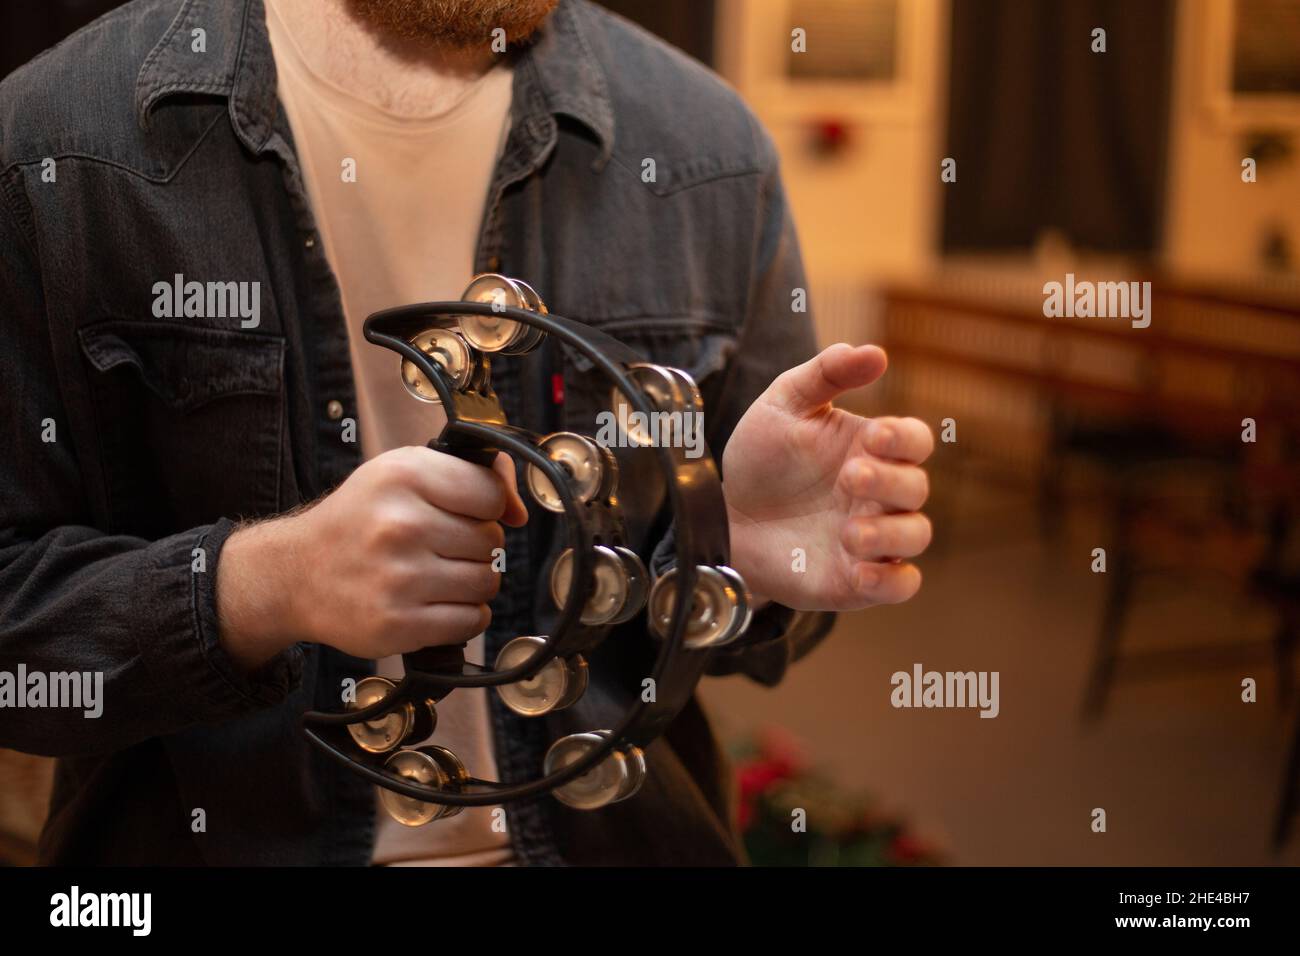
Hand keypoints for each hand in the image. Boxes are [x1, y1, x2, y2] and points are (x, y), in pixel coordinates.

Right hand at [217, 445, 527, 670]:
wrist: (295, 574)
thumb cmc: (360, 520)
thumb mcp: (404, 472)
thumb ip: (472, 475)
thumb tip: (519, 513)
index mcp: (403, 476)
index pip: (491, 493)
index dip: (486, 506)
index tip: (463, 513)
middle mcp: (400, 525)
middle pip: (491, 541)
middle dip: (474, 546)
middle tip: (437, 547)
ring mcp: (399, 578)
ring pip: (486, 583)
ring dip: (471, 583)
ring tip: (434, 575)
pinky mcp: (397, 624)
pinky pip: (471, 621)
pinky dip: (462, 616)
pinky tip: (434, 603)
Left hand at [721, 343, 931, 610]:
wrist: (723, 518)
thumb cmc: (761, 459)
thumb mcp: (783, 405)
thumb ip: (825, 374)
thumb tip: (874, 352)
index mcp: (872, 449)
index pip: (916, 440)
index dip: (906, 439)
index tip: (875, 436)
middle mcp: (881, 494)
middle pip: (917, 487)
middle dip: (889, 481)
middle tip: (847, 477)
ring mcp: (873, 538)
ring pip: (916, 536)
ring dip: (890, 533)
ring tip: (849, 531)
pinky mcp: (857, 579)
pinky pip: (900, 584)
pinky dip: (891, 580)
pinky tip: (859, 571)